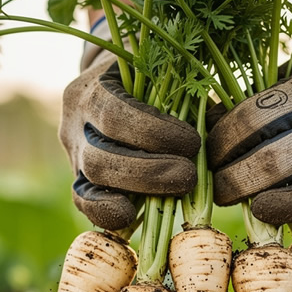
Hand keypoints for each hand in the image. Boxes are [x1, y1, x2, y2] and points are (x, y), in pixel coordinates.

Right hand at [60, 51, 200, 229]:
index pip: (115, 115)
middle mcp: (74, 122)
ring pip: (92, 181)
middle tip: (188, 176)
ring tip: (177, 191)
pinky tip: (134, 217)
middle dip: (149, 172)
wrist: (116, 82)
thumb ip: (186, 96)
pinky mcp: (79, 178)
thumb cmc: (151, 76)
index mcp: (92, 87)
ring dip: (138, 192)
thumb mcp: (166, 73)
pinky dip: (108, 213)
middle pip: (100, 157)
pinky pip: (84, 201)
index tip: (193, 144)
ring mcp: (73, 153)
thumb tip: (219, 126)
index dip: (154, 135)